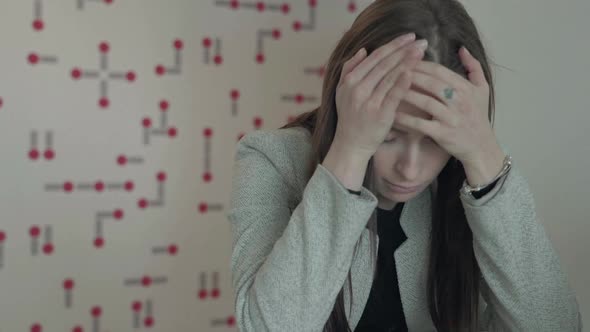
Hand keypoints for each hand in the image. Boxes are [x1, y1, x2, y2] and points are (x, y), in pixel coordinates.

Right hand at [333, 33, 428, 158]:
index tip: (408, 37)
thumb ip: (349, 69)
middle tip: (421, 41)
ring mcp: (368, 101)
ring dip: (407, 62)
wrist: (351, 145)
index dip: (393, 45)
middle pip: (384, 64)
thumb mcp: (342, 92)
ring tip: (422, 52)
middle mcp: (358, 89)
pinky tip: (414, 72)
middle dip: (404, 50)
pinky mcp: (380, 114)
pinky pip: (394, 95)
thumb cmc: (350, 118)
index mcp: (350, 81)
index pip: (375, 57)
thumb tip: (362, 50)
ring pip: (390, 76)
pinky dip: (403, 82)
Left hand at [394, 46, 501, 166]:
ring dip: (406, 94)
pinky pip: (420, 124)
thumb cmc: (478, 116)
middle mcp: (459, 101)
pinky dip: (406, 119)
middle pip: (431, 83)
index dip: (420, 64)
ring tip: (388, 89)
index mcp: (466, 88)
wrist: (482, 147)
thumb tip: (462, 48)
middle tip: (391, 71)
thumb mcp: (482, 89)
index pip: (439, 71)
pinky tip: (392, 114)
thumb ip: (474, 67)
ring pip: (425, 102)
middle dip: (410, 75)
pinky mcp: (443, 134)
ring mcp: (451, 118)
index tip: (403, 60)